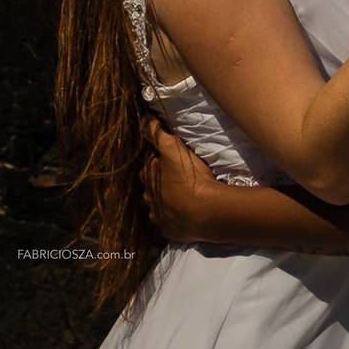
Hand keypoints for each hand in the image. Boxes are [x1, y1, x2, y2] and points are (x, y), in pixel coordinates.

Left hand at [141, 116, 219, 242]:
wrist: (205, 211)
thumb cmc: (190, 179)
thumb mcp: (174, 150)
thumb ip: (158, 134)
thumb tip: (143, 118)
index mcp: (149, 178)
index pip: (148, 166)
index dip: (157, 161)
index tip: (167, 158)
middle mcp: (150, 198)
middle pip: (152, 187)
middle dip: (159, 182)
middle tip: (175, 177)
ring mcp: (160, 217)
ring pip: (158, 206)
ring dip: (165, 201)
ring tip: (180, 197)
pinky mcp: (171, 231)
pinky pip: (169, 222)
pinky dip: (174, 218)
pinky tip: (183, 214)